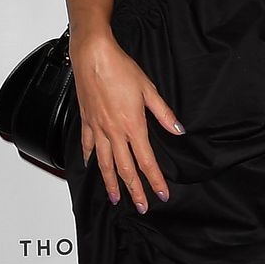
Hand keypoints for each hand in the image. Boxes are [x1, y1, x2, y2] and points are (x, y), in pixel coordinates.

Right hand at [71, 29, 183, 211]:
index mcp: (133, 126)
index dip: (155, 180)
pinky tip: (89, 165)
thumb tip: (178, 130)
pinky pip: (87, 145)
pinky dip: (88, 158)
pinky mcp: (86, 121)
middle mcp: (113, 132)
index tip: (161, 194)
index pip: (147, 161)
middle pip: (125, 169)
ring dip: (110, 183)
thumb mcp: (149, 90)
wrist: (93, 57)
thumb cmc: (120, 69)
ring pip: (104, 163)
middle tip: (140, 207)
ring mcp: (97, 128)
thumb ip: (163, 113)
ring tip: (114, 198)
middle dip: (134, 191)